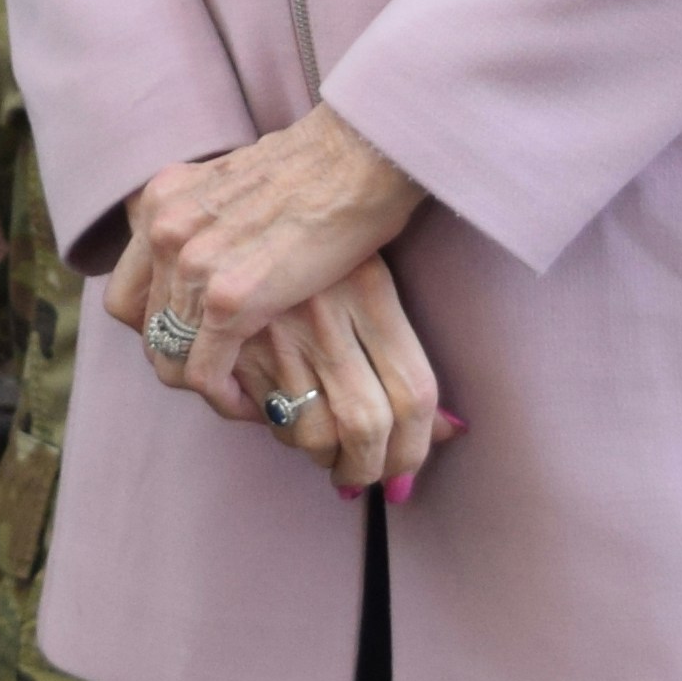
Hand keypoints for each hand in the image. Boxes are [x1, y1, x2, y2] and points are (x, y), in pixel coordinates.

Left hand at [102, 104, 426, 405]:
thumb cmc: (317, 171)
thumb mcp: (232, 185)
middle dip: (180, 357)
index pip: (127, 292)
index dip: (156, 326)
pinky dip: (222, 395)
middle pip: (144, 328)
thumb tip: (206, 258)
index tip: (192, 341)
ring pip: (169, 356)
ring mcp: (193, 266)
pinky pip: (204, 372)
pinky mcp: (230, 300)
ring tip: (237, 391)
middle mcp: (164, 231)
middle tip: (220, 372)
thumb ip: (206, 221)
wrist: (356, 158)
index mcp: (161, 201)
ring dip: (203, 381)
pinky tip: (250, 401)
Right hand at [227, 257, 452, 502]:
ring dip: (324, 458)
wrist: (246, 205)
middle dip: (369, 468)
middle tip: (366, 476)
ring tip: (329, 454)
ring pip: (312, 432)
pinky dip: (282, 434)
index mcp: (371, 289)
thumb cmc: (318, 238)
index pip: (413, 394)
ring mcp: (276, 330)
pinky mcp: (231, 344)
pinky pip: (265, 417)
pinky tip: (290, 423)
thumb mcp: (369, 274)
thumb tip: (451, 427)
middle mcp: (326, 314)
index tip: (407, 471)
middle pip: (366, 425)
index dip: (416, 447)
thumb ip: (405, 353)